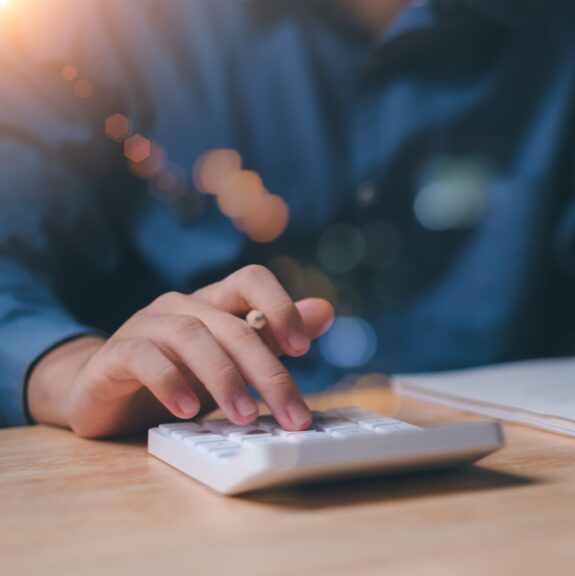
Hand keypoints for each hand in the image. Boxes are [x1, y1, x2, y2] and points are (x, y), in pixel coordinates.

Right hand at [27, 265, 334, 437]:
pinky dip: (170, 383)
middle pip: (232, 326)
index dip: (280, 306)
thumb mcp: (231, 360)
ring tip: (245, 416)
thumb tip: (325, 310)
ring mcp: (145, 327)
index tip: (303, 348)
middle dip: (268, 372)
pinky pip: (144, 359)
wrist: (100, 395)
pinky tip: (189, 410)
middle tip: (293, 413)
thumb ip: (274, 337)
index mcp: (213, 303)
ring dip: (224, 378)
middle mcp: (181, 307)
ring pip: (191, 336)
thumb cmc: (176, 375)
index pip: (251, 279)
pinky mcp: (114, 356)